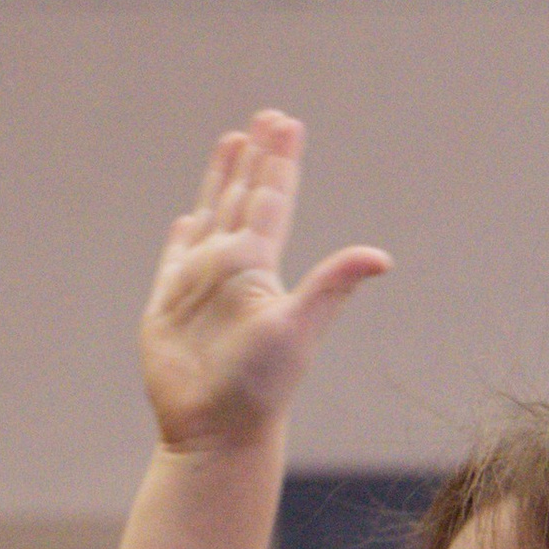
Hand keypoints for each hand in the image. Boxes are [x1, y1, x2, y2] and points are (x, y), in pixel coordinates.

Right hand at [142, 112, 387, 454]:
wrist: (214, 431)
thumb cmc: (259, 386)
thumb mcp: (298, 329)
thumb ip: (331, 285)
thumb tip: (382, 257)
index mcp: (260, 266)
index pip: (272, 200)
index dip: (278, 162)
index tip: (287, 122)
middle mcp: (231, 267)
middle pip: (244, 197)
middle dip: (255, 158)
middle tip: (269, 116)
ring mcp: (198, 284)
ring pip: (210, 216)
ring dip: (220, 180)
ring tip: (232, 141)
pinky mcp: (166, 306)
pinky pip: (175, 259)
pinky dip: (182, 236)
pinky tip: (188, 218)